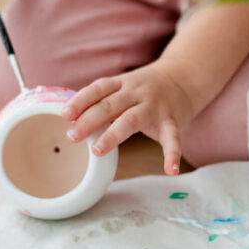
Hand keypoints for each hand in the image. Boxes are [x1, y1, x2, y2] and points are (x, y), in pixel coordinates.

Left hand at [60, 61, 199, 175]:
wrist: (184, 78)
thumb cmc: (144, 89)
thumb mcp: (123, 86)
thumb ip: (102, 100)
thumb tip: (70, 120)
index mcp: (122, 84)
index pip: (98, 89)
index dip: (80, 100)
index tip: (64, 114)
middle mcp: (137, 92)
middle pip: (110, 105)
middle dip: (89, 120)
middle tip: (71, 136)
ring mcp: (155, 107)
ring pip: (132, 120)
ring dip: (113, 135)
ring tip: (97, 151)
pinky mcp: (172, 121)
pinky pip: (172, 138)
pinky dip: (172, 154)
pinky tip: (170, 170)